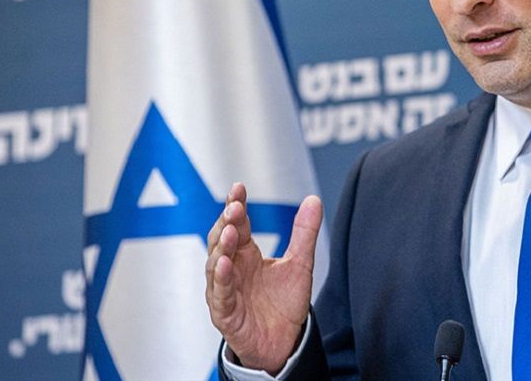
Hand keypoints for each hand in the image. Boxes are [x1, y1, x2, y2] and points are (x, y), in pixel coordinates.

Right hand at [205, 183, 322, 373]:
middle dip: (226, 222)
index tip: (238, 187)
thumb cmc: (284, 303)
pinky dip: (222, 279)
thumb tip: (314, 199)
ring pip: (216, 265)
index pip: (236, 224)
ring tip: (230, 231)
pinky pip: (220, 294)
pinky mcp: (225, 313)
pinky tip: (226, 265)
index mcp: (246, 254)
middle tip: (234, 206)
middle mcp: (232, 269)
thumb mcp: (300, 263)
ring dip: (222, 247)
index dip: (235, 205)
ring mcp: (225, 290)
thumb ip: (304, 233)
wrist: (285, 342)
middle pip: (221, 240)